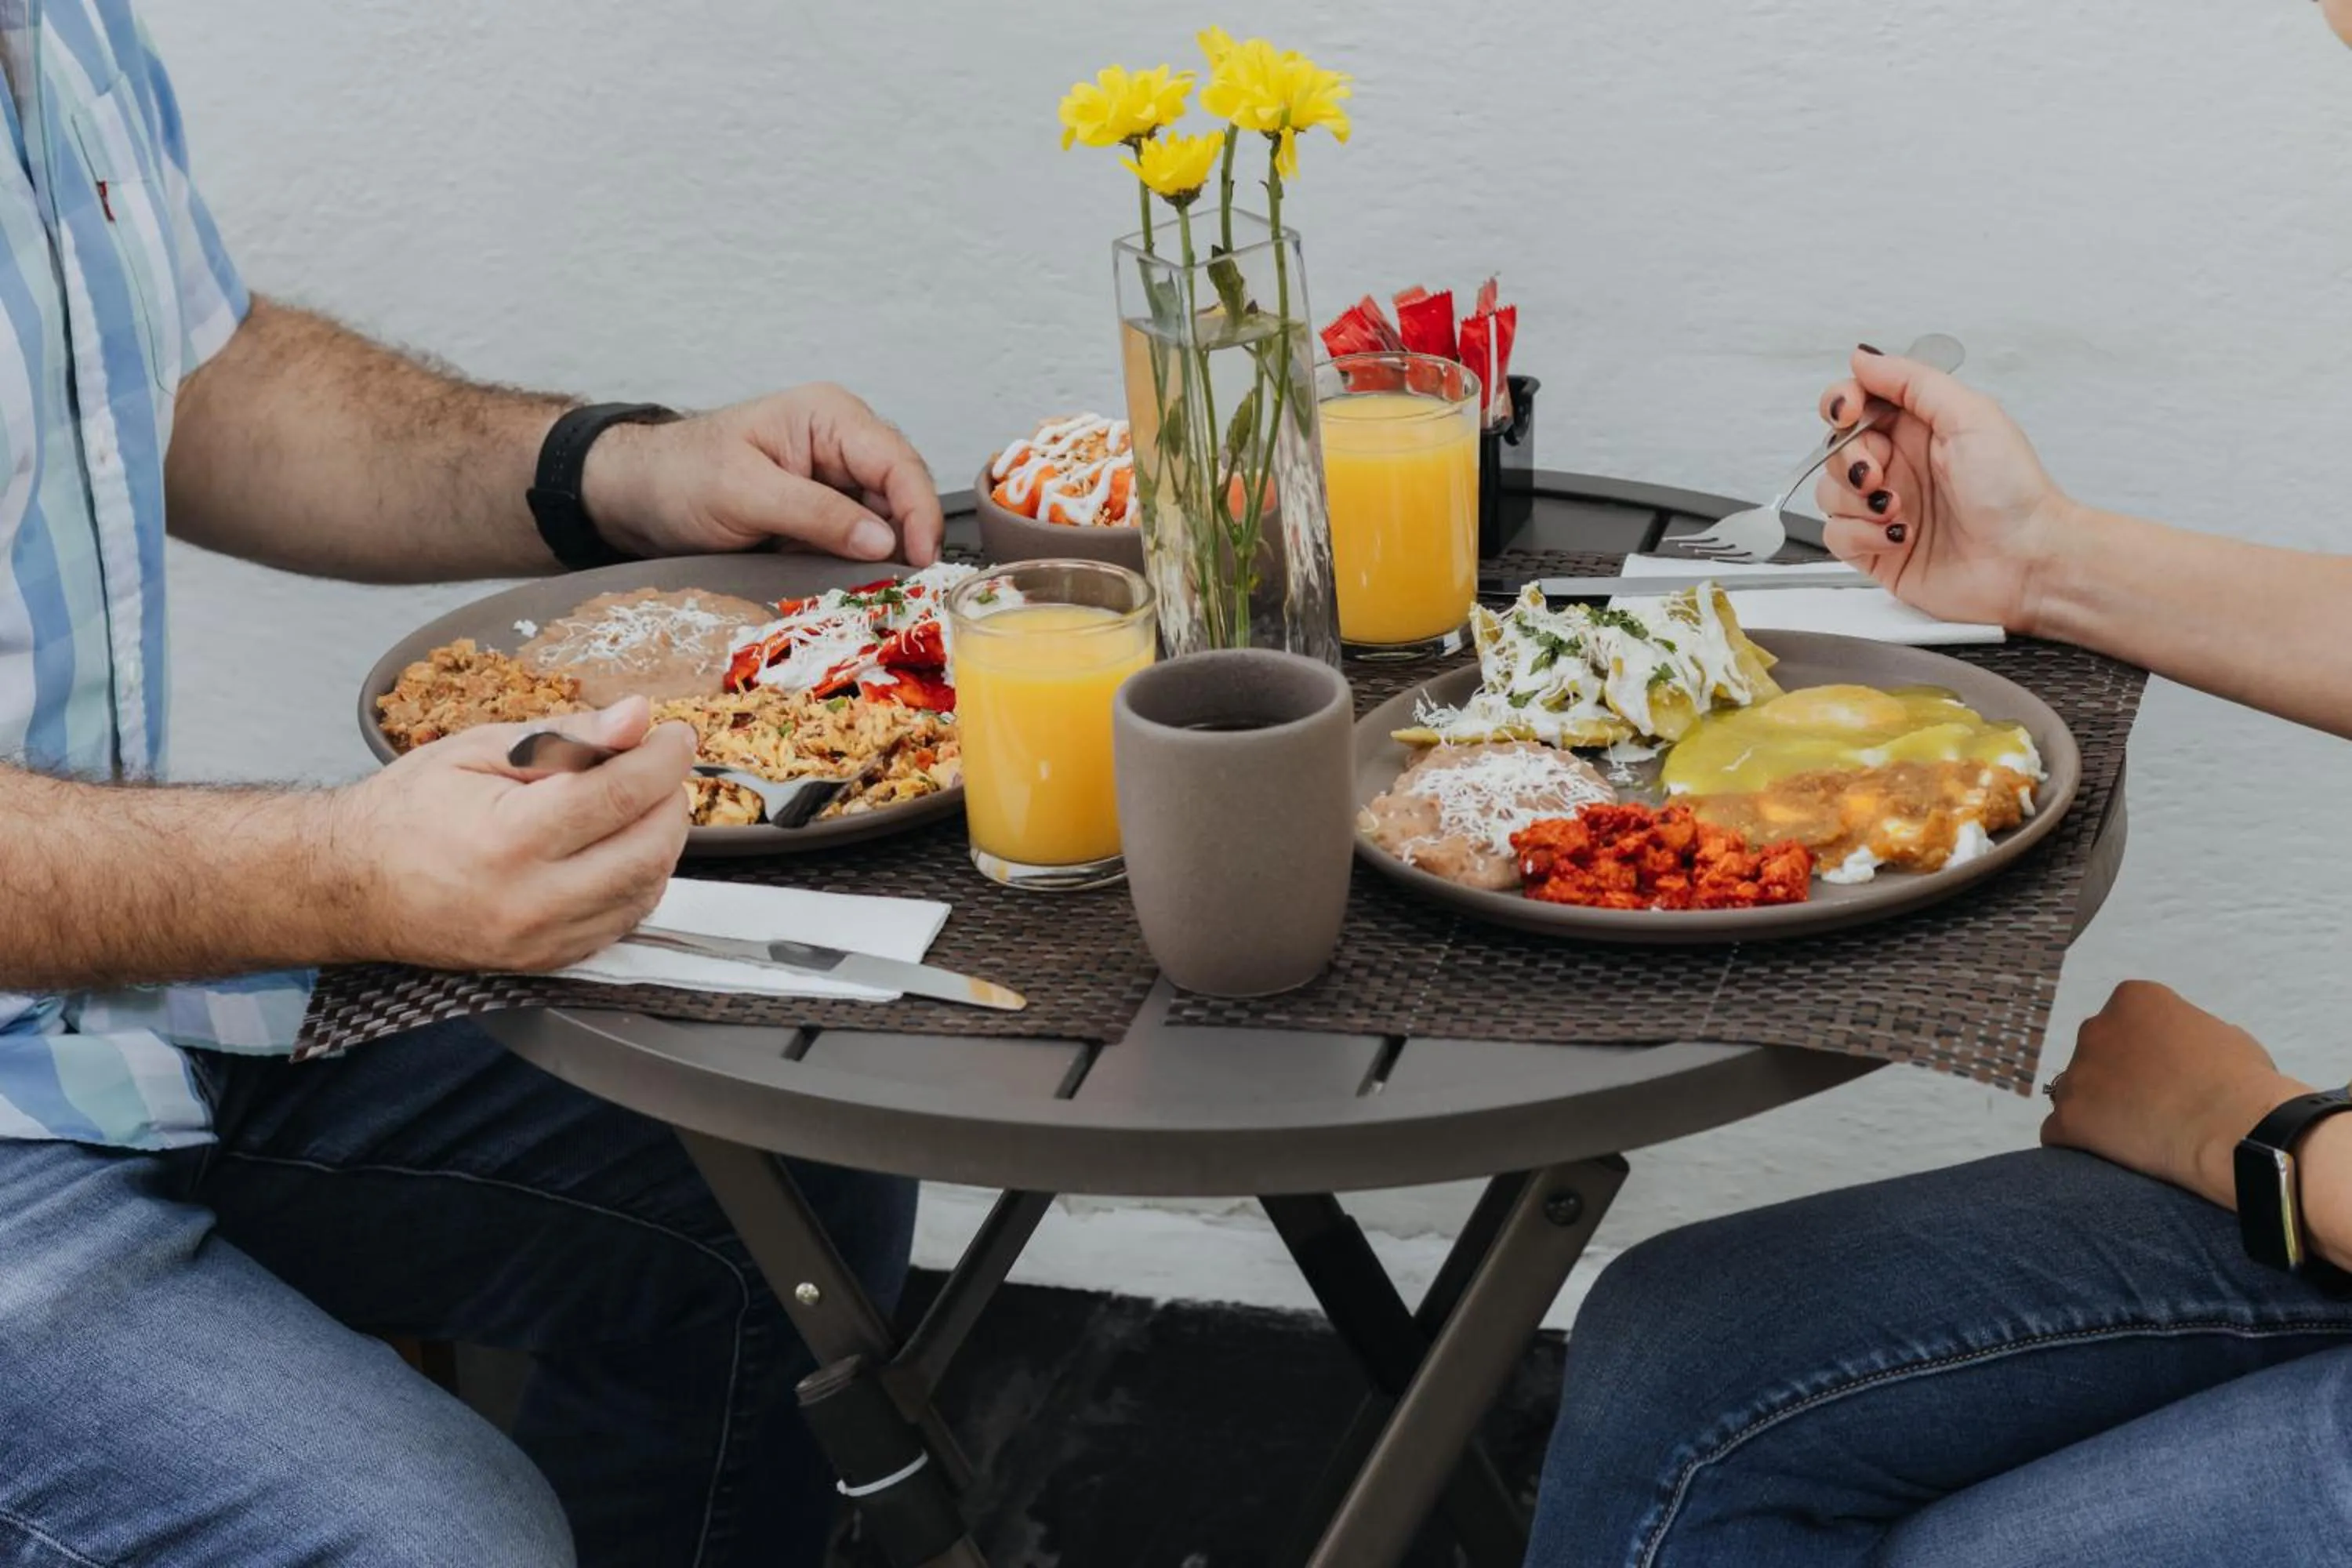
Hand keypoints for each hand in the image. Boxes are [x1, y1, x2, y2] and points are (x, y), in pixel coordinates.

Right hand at [331, 698, 692, 972]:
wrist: (354, 886)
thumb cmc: (411, 809)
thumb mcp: (480, 749)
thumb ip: (567, 734)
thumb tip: (637, 718)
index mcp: (510, 838)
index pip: (623, 793)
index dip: (664, 757)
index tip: (676, 735)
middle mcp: (532, 900)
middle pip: (650, 847)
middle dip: (670, 798)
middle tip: (657, 766)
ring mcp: (542, 940)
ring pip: (648, 888)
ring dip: (659, 839)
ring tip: (633, 802)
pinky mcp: (549, 961)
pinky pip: (624, 918)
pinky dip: (637, 878)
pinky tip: (615, 846)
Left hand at [584, 384, 943, 566]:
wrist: (637, 495)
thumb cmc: (678, 477)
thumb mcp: (745, 493)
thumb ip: (817, 514)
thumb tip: (883, 540)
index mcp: (828, 416)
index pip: (897, 461)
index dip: (918, 511)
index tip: (922, 560)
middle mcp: (841, 441)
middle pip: (902, 489)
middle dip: (910, 536)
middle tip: (911, 587)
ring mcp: (834, 477)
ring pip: (888, 518)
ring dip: (890, 554)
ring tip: (890, 592)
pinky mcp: (823, 510)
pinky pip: (861, 537)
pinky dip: (865, 563)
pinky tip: (863, 585)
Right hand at [1812, 348, 2076, 630]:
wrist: (2026, 561)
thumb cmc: (2013, 493)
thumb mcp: (1970, 416)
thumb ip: (1913, 381)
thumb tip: (1865, 358)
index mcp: (1918, 428)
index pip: (1856, 402)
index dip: (1841, 404)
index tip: (1849, 414)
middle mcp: (1899, 465)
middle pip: (1835, 448)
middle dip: (1852, 460)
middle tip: (1882, 474)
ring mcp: (1884, 508)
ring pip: (1829, 492)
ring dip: (1858, 501)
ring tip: (1898, 509)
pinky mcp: (1876, 549)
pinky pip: (1836, 535)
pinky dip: (1861, 535)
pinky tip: (1897, 537)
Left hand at [2041, 980, 2306, 1208]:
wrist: (2239, 1132)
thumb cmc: (2244, 1085)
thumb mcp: (2223, 1035)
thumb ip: (2188, 1034)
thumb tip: (2182, 1047)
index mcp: (2133, 999)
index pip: (2124, 1024)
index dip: (2146, 1055)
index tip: (2168, 1078)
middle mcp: (2095, 1028)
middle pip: (2095, 1055)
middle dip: (2116, 1079)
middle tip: (2151, 1108)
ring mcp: (2077, 1073)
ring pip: (2075, 1093)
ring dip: (2097, 1112)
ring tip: (2138, 1137)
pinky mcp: (2067, 1118)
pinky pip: (2059, 1132)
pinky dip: (2080, 1145)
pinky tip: (2114, 1157)